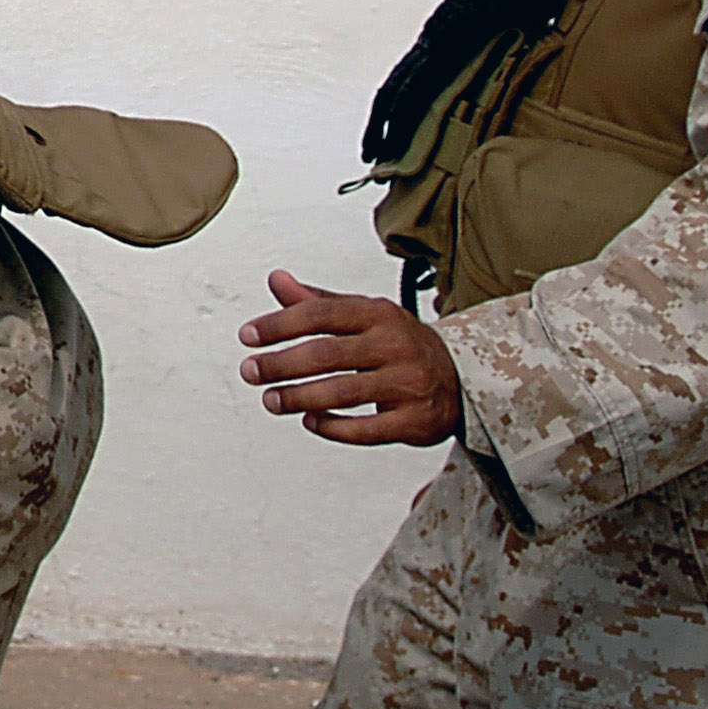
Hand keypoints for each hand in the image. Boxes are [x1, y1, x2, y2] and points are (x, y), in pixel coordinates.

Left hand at [239, 269, 464, 445]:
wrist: (460, 378)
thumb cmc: (399, 343)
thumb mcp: (364, 315)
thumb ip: (317, 301)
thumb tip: (276, 279)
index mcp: (378, 314)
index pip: (320, 314)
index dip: (279, 324)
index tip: (247, 336)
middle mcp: (394, 345)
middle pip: (326, 354)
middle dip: (281, 364)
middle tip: (251, 371)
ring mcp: (407, 384)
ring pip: (342, 393)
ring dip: (299, 398)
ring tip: (271, 400)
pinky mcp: (414, 421)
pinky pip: (366, 429)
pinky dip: (332, 427)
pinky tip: (309, 421)